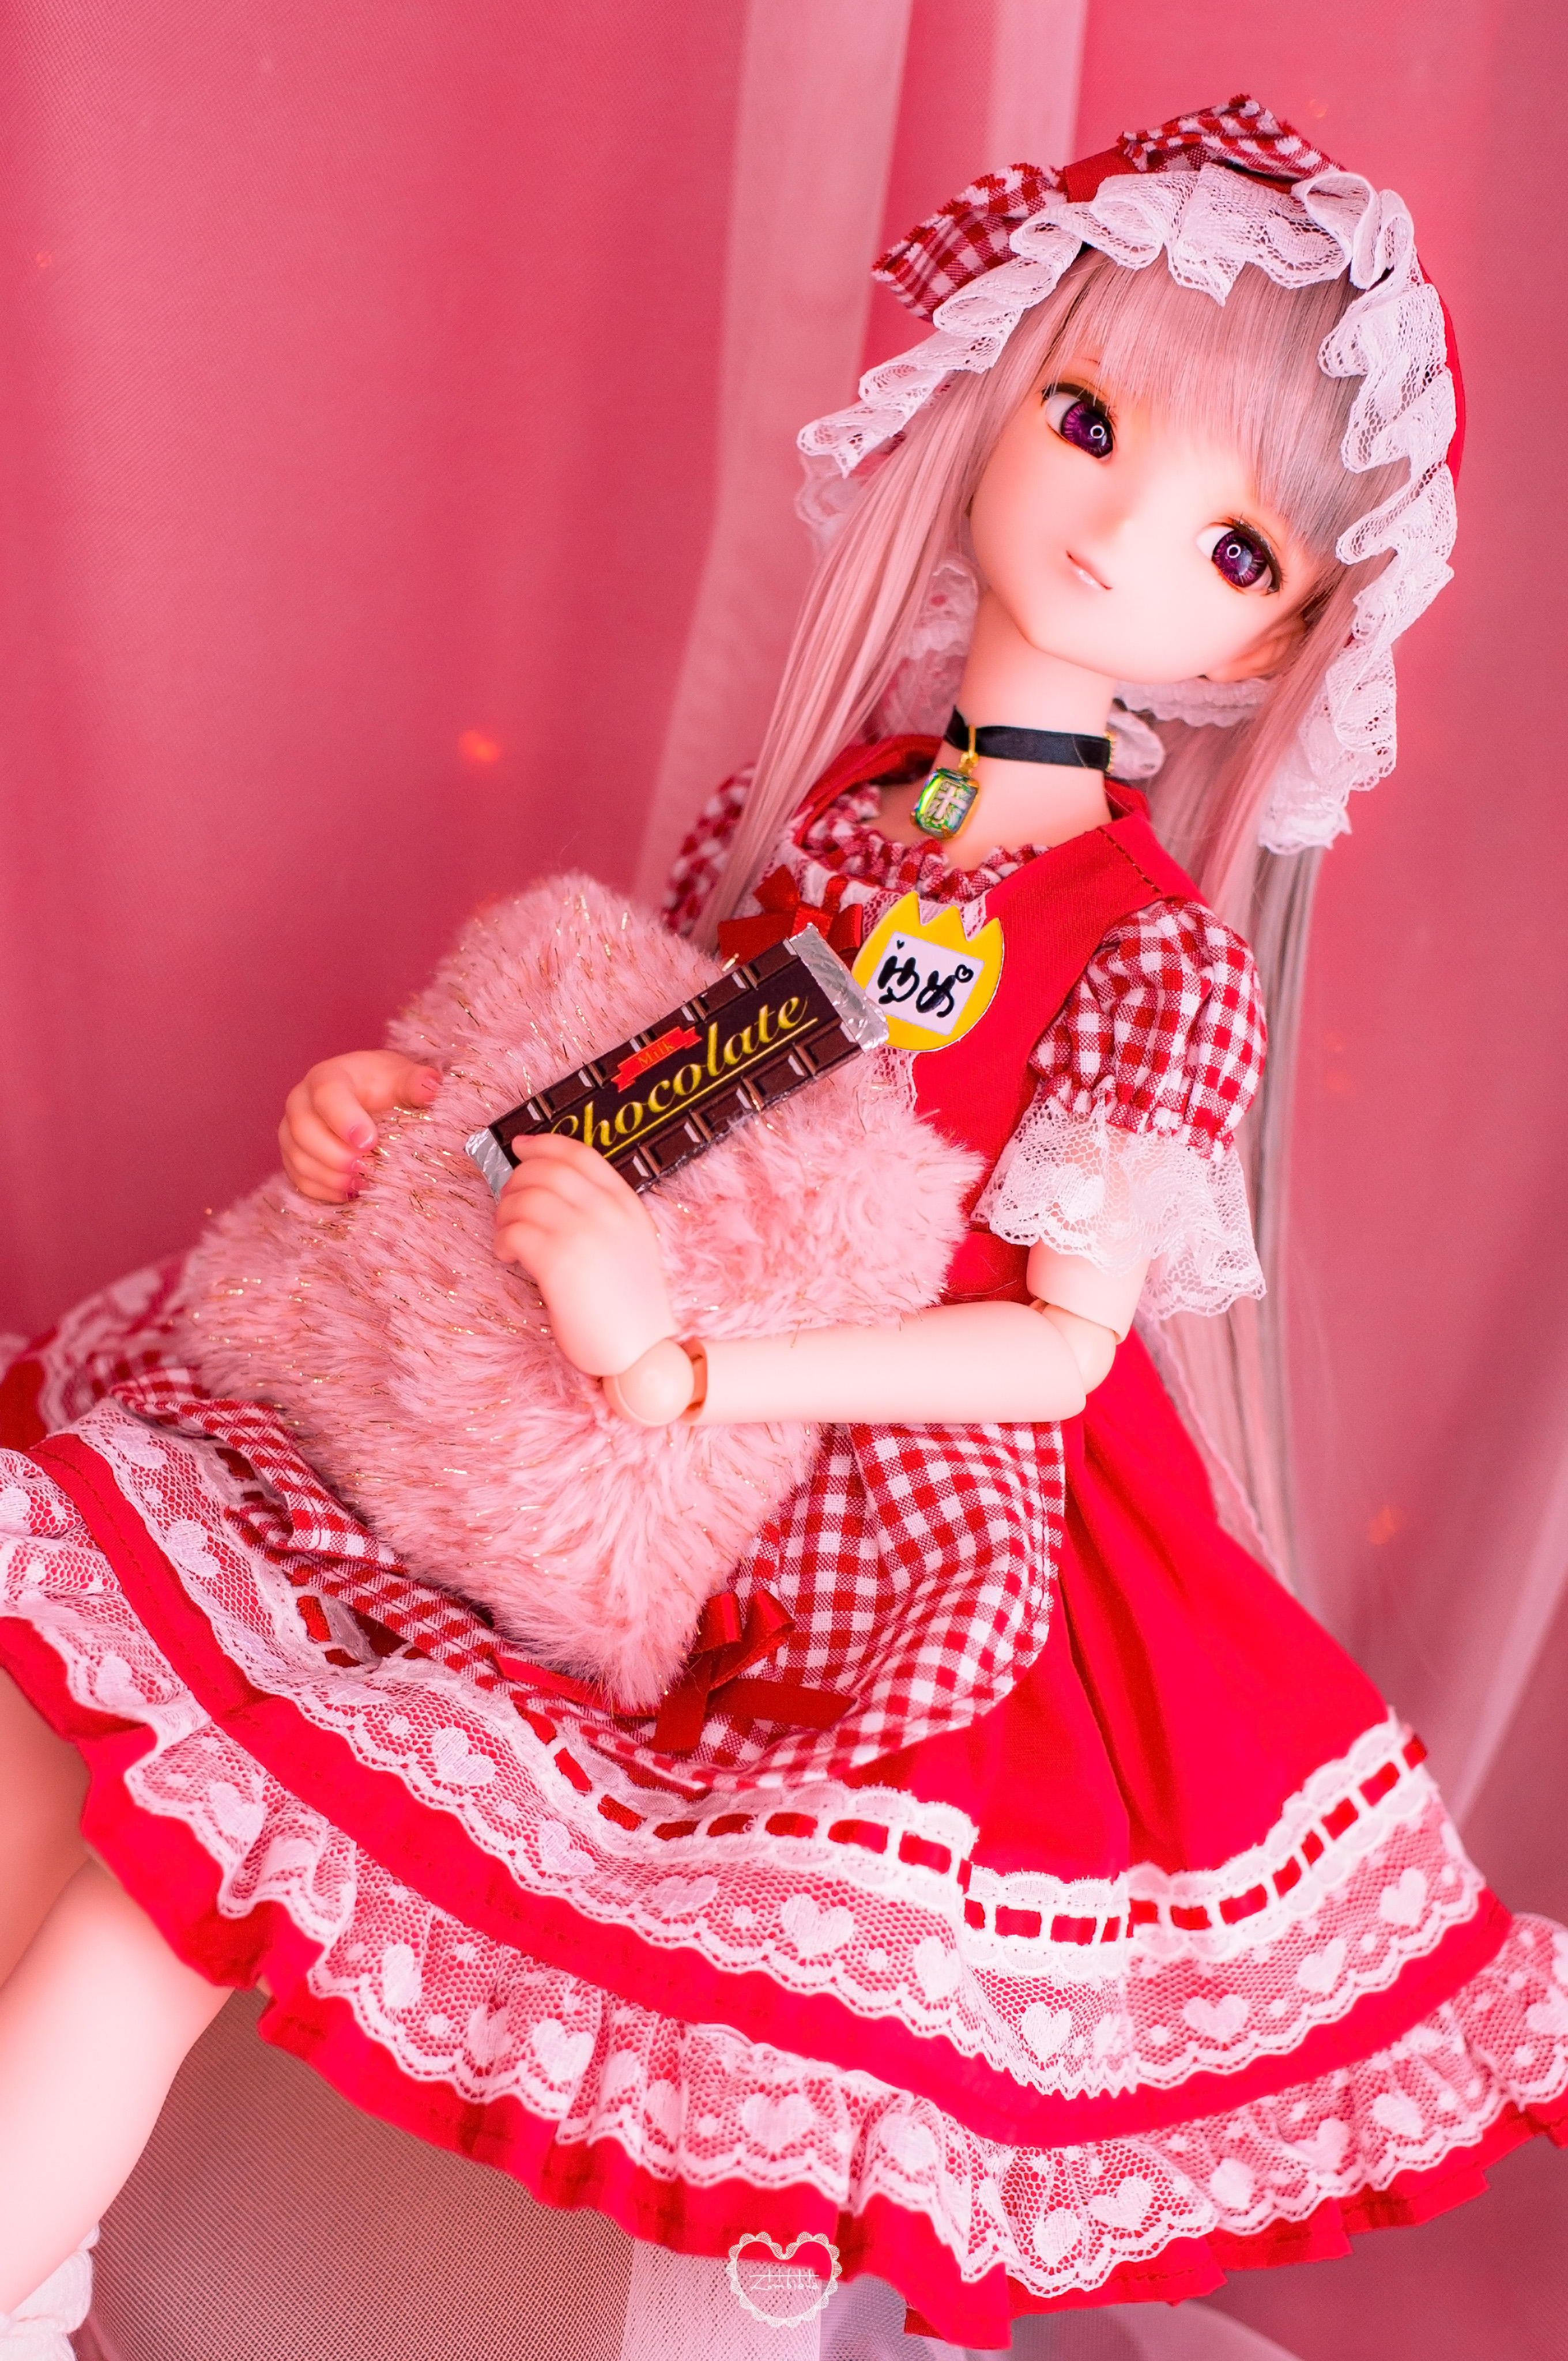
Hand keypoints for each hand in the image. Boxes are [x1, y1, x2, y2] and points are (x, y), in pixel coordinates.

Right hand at [279, 1051, 440, 1202]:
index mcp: (328, 1076)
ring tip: (363, 1184)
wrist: (367, 1096)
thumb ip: (416, 1082)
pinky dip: (324, 1191)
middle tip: (368, 1168)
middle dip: (335, 1155)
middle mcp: (301, 1101)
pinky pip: (298, 1179)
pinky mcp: (293, 1156)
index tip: (370, 1143)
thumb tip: (431, 1088)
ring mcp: (291, 1131)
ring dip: (330, 1177)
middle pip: (304, 1130)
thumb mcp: (402, 1078)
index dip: (345, 1120)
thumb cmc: (384, 1086)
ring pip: (298, 1158)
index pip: (326, 1094)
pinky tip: (351, 1193)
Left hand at [493, 1134, 674, 1376]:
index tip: (520, 1147)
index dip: (544, 1144)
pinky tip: (508, 1257)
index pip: (579, 1154)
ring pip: (524, 1199)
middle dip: (516, 1181)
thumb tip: (549, 1189)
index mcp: (626, 1203)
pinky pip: (514, 1232)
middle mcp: (606, 1212)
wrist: (641, 1351)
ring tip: (508, 1236)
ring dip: (505, 1214)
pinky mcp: (558, 1262)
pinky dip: (503, 1240)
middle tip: (507, 1204)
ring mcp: (583, 1234)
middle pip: (546, 1171)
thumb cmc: (628, 1305)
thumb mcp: (630, 1244)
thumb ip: (602, 1213)